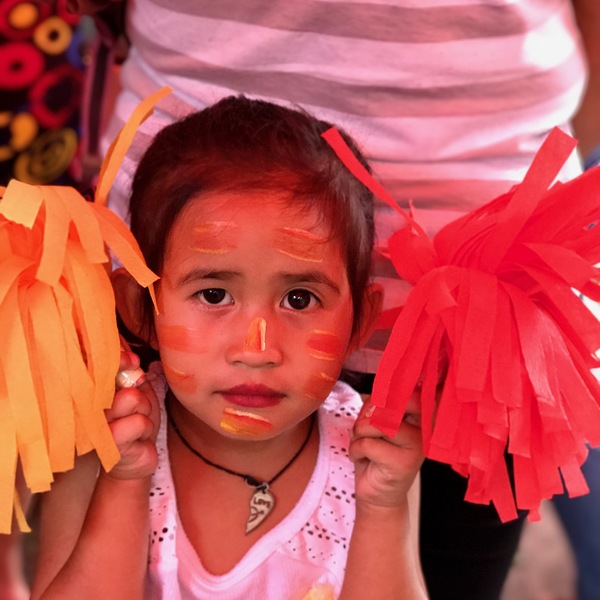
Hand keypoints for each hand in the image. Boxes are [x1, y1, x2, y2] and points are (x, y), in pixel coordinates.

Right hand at [103, 341, 159, 479]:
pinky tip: (138, 437)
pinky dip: (145, 427)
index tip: (131, 360)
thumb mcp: (138, 390)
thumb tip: (125, 346)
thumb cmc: (136, 420)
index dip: (118, 355)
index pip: (97, 362)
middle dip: (134, 382)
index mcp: (94, 388)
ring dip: (144, 408)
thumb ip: (130, 369)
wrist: (136, 458)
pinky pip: (138, 422)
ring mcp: (96, 423)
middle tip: (137, 396)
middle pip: (113, 377)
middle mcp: (89, 403)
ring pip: (132, 398)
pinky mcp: (108, 443)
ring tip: (138, 418)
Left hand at [349, 395, 423, 509]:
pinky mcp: (404, 463)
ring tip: (362, 444)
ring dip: (358, 433)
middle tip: (363, 429)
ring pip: (376, 423)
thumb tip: (376, 393)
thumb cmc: (376, 452)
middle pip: (390, 403)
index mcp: (419, 413)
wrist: (378, 493)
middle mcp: (424, 427)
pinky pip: (368, 444)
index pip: (407, 390)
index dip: (386, 394)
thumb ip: (377, 404)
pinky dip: (356, 450)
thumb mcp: (374, 421)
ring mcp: (417, 445)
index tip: (374, 407)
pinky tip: (362, 459)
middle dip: (367, 415)